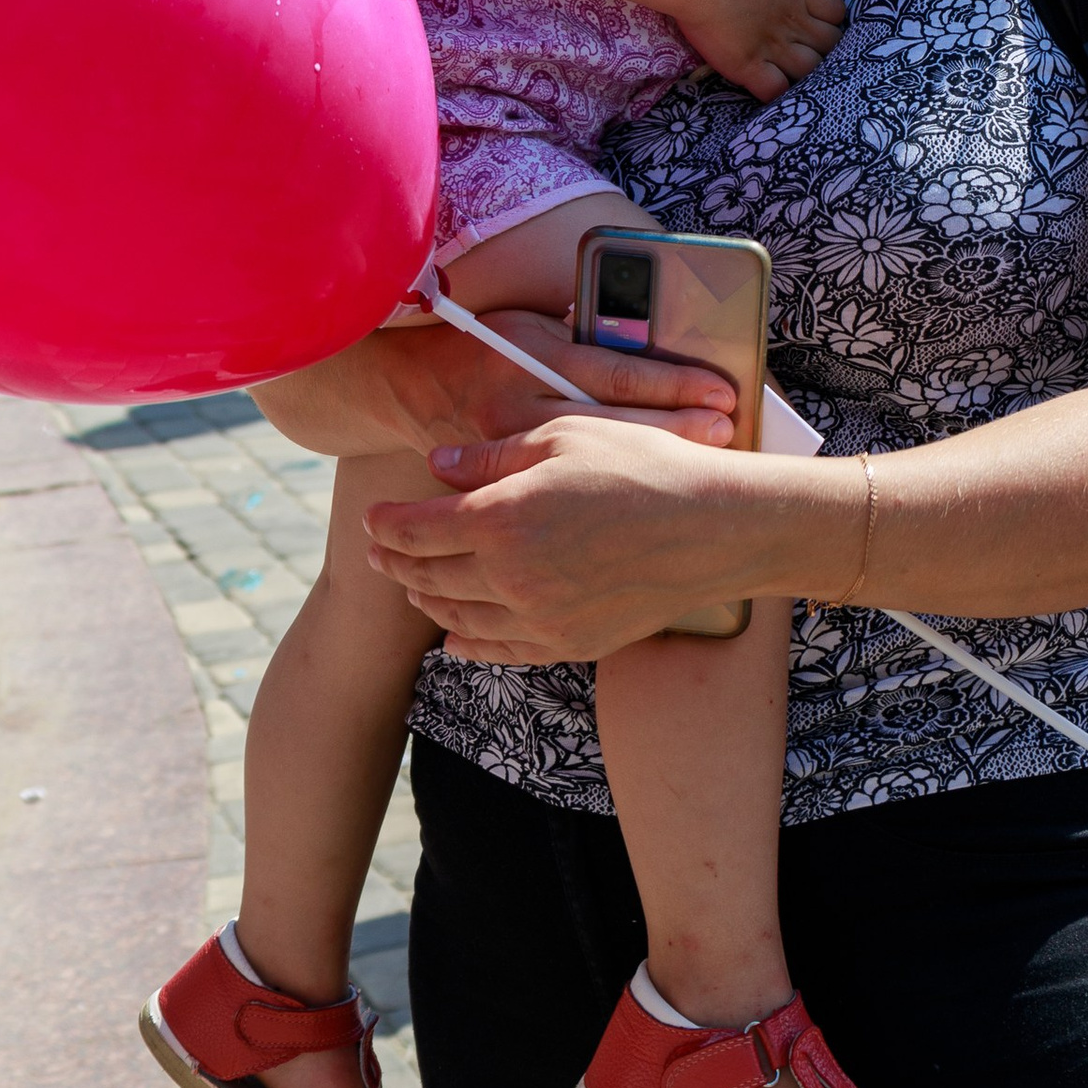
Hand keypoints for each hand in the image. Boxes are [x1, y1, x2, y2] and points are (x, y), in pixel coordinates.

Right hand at [250, 305, 734, 469]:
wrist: (410, 386)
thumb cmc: (485, 348)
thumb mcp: (531, 328)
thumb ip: (579, 334)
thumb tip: (643, 325)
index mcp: (529, 355)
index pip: (612, 371)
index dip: (671, 386)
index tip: (722, 395)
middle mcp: (517, 403)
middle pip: (609, 427)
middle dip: (672, 435)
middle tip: (725, 438)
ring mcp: (504, 450)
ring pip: (584, 471)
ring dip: (645, 477)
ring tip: (699, 484)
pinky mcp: (494, 491)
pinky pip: (552, 504)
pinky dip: (600, 515)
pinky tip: (639, 527)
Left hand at [363, 405, 795, 661]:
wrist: (715, 530)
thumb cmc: (643, 466)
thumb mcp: (564, 437)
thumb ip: (492, 457)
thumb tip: (438, 467)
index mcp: (501, 517)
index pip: (417, 529)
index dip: (386, 524)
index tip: (372, 518)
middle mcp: (509, 575)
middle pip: (429, 575)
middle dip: (396, 562)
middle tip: (379, 551)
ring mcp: (538, 617)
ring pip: (457, 616)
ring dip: (427, 599)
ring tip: (414, 585)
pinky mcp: (567, 643)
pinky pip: (499, 650)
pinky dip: (467, 642)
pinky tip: (454, 637)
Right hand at [675, 0, 844, 101]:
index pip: (836, 11)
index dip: (830, 19)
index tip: (815, 22)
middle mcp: (790, 22)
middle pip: (831, 43)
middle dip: (825, 48)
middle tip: (805, 50)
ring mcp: (771, 46)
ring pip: (811, 69)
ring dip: (804, 72)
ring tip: (788, 71)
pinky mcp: (748, 66)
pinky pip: (776, 90)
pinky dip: (775, 91)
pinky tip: (764, 84)